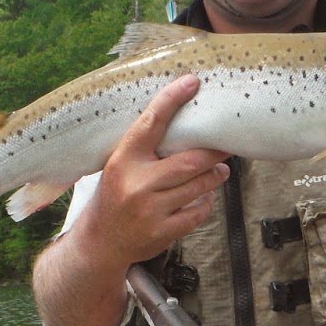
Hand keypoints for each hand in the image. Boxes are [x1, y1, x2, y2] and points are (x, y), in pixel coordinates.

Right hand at [76, 73, 230, 266]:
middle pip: (189, 161)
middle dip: (214, 151)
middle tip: (227, 143)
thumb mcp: (119, 167)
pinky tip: (204, 196)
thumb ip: (144, 149)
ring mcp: (150, 211)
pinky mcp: (163, 232)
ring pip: (198, 186)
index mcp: (123, 161)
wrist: (99, 243)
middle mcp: (136, 184)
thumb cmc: (114, 196)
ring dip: (215, 176)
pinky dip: (206, 202)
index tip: (191, 82)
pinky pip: (198, 212)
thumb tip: (181, 119)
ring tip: (220, 170)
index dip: (171, 100)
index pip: (150, 123)